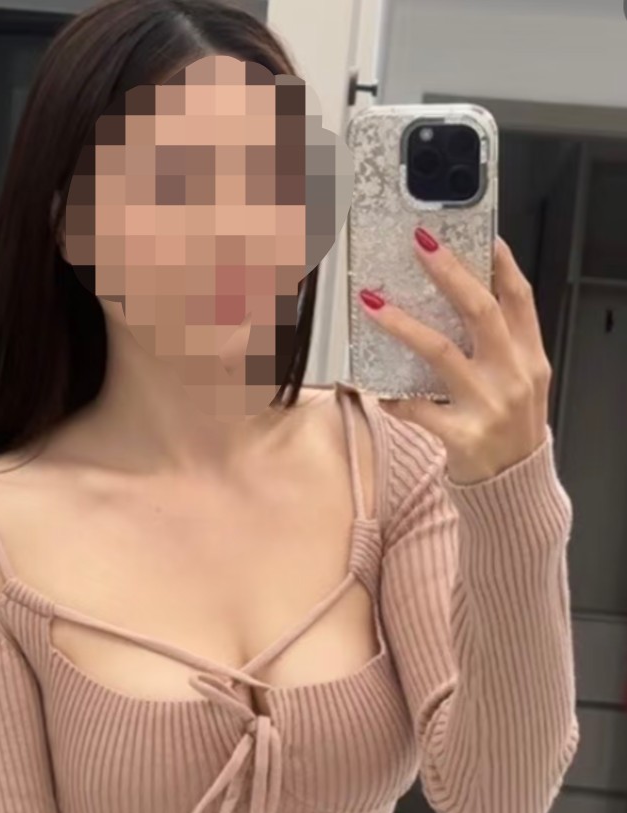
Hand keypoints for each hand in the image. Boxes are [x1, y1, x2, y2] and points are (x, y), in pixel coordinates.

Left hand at [359, 232, 551, 482]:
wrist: (513, 488)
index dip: (500, 265)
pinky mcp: (461, 435)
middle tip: (420, 244)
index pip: (520, 299)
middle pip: (480, 312)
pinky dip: (395, 397)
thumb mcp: (521, 383)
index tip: (478, 235)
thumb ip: (502, 346)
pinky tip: (376, 389)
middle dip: (449, 273)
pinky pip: (418, 409)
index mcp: (529, 358)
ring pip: (440, 352)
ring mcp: (488, 406)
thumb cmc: (509, 428)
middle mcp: (513, 376)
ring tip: (372, 303)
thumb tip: (462, 299)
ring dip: (403, 324)